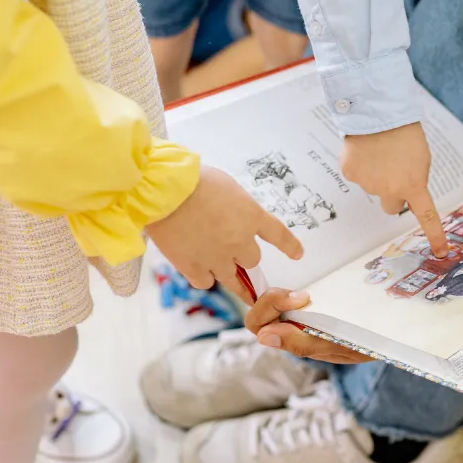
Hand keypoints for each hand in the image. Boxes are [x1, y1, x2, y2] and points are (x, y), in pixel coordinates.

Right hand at [147, 166, 302, 300]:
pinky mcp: (193, 268)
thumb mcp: (227, 187)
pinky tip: (197, 268)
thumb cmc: (193, 179)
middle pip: (252, 261)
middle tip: (228, 246)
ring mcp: (217, 258)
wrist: (165, 191)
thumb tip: (231, 215)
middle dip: (243, 255)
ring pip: (232, 278)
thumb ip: (236, 207)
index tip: (298, 254)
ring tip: (217, 265)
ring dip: (227, 271)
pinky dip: (203, 277)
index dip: (290, 247)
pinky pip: (206, 282)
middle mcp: (240, 242)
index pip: (279, 235)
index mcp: (252, 217)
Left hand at [245, 288, 372, 363]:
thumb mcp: (339, 346)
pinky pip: (292, 299)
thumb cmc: (368, 344)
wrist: (391, 333)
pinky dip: (297, 292)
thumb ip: (303, 344)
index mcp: (294, 343)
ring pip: (275, 304)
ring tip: (309, 295)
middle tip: (303, 295)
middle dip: (273, 298)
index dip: (271, 308)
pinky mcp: (313, 307)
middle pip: (261, 313)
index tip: (301, 299)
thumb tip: (263, 336)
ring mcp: (302, 320)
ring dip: (286, 295)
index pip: (260, 326)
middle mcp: (293, 332)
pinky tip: (314, 290)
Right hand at [341, 123, 448, 255]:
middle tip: (394, 172)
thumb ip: (415, 180)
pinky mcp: (349, 173)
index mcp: (413, 185)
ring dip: (376, 175)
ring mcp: (367, 183)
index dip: (435, 235)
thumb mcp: (421, 159)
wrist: (378, 112)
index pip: (426, 216)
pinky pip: (356, 175)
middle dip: (393, 196)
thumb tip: (404, 195)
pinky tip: (364, 149)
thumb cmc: (404, 133)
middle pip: (391, 207)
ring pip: (373, 188)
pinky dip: (360, 165)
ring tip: (379, 151)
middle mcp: (389, 190)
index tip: (442, 253)